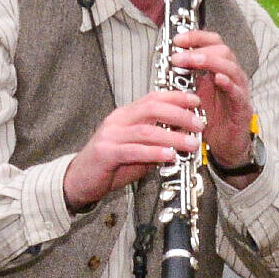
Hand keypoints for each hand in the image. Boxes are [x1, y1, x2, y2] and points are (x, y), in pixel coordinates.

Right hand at [62, 90, 205, 210]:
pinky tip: (169, 156)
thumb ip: (157, 143)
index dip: (176, 97)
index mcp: (126, 115)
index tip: (196, 101)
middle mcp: (118, 120)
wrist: (79, 180)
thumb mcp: (138, 150)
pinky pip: (134, 150)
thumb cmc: (110, 165)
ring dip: (172, 137)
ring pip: (146, 130)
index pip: (153, 98)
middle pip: (152, 109)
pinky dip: (154, 152)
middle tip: (199, 124)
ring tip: (191, 143)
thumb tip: (184, 139)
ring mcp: (110, 135)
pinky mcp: (105, 153)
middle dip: (179, 114)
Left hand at [167, 28, 257, 166]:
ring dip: (210, 61)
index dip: (197, 37)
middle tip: (179, 55)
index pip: (213, 43)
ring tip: (193, 61)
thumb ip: (185, 79)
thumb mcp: (194, 95)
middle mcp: (232, 77)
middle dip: (200, 48)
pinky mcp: (243, 109)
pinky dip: (229, 84)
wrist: (225, 147)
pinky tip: (218, 79)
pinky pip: (238, 93)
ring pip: (231, 67)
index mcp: (220, 70)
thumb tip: (167, 63)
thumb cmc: (211, 120)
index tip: (177, 40)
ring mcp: (240, 92)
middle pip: (224, 50)